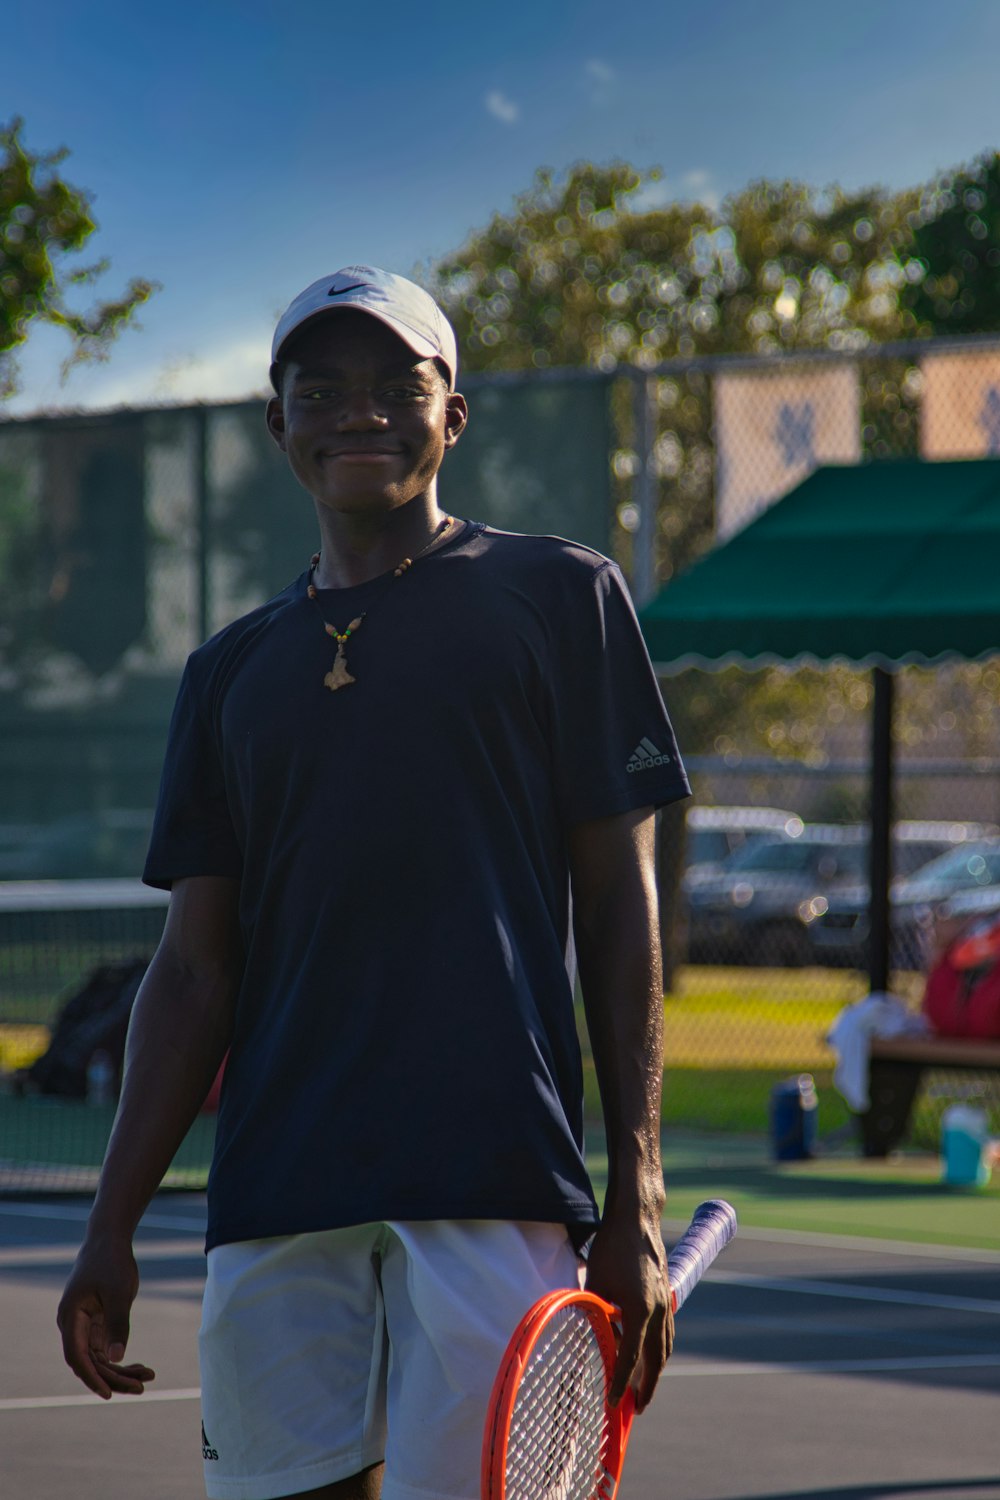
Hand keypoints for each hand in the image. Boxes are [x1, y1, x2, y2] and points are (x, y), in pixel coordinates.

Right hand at [57, 1237, 154, 1399]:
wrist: (109, 1240)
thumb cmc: (112, 1261)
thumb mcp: (118, 1291)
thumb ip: (118, 1324)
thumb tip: (118, 1357)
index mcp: (71, 1317)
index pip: (77, 1356)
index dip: (91, 1377)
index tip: (109, 1394)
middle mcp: (73, 1326)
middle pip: (90, 1362)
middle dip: (114, 1377)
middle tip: (142, 1387)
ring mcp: (84, 1326)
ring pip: (99, 1359)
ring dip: (120, 1371)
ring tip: (148, 1377)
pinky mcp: (96, 1324)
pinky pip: (106, 1350)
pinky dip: (121, 1359)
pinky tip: (141, 1367)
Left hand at [584, 1204, 673, 1413]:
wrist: (635, 1218)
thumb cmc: (611, 1248)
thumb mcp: (597, 1285)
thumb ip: (600, 1316)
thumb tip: (602, 1340)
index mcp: (640, 1311)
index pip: (630, 1357)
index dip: (621, 1381)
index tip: (614, 1402)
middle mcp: (659, 1310)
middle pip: (656, 1359)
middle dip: (648, 1386)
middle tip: (638, 1408)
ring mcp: (666, 1302)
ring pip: (665, 1346)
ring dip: (656, 1369)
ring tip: (645, 1387)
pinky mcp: (666, 1293)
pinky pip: (667, 1330)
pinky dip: (661, 1348)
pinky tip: (651, 1353)